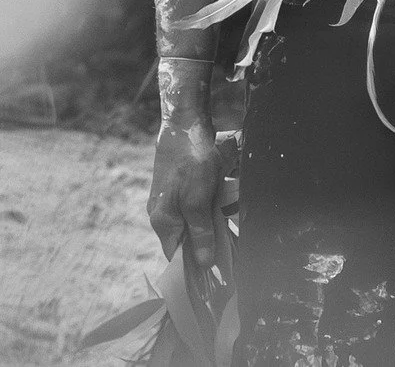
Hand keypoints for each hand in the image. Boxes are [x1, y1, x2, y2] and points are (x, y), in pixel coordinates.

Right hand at [149, 112, 225, 270]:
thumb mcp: (198, 202)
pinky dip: (213, 204)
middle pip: (189, 239)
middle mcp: (163, 214)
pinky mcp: (181, 187)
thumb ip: (200, 233)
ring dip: (214, 219)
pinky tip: (225, 194)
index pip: (178, 257)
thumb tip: (202, 265)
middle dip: (210, 238)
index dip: (196, 265)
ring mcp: (172, 200)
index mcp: (163, 222)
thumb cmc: (191, 163)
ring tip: (229, 208)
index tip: (219, 270)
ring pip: (196, 221)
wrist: (186, 125)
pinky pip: (198, 205)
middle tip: (231, 236)